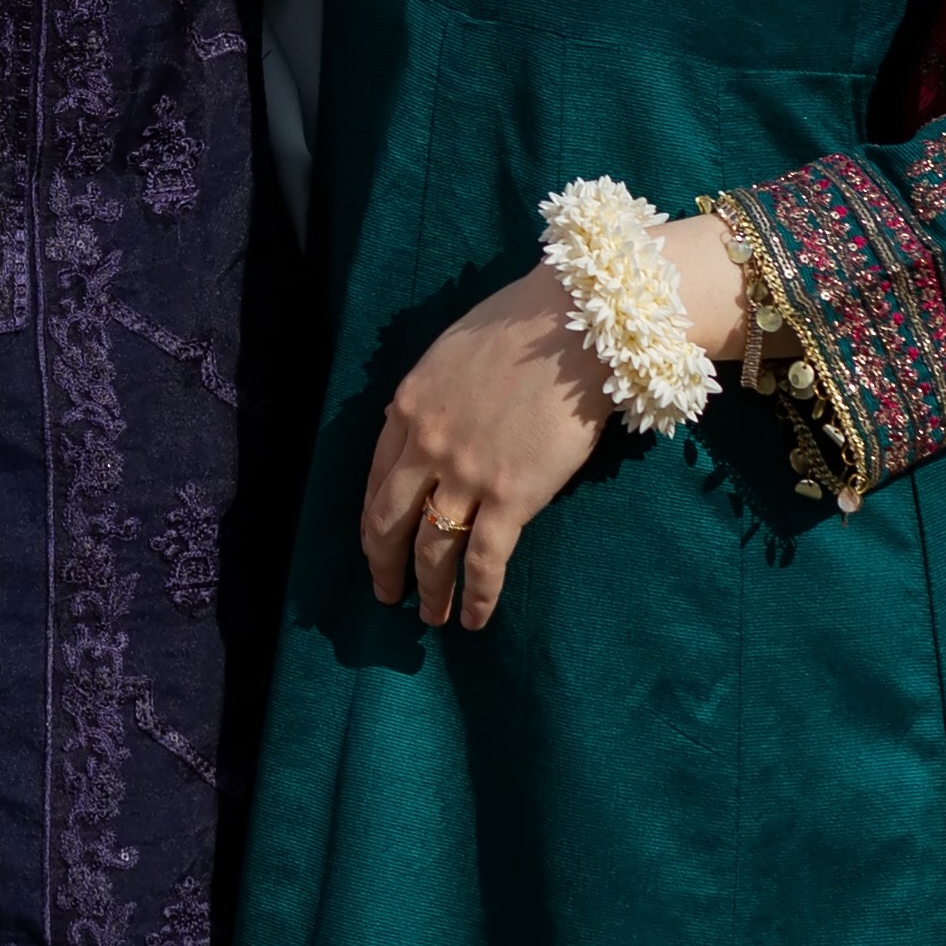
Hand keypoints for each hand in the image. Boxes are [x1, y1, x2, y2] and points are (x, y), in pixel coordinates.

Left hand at [358, 220, 739, 629]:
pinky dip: (477, 596)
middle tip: (385, 593)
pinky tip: (474, 620)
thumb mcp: (447, 357)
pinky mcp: (513, 497)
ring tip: (428, 617)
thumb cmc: (517, 327)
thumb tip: (419, 427)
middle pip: (389, 520)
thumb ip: (428, 399)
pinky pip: (485, 560)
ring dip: (427, 590)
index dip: (374, 519)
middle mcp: (425, 446)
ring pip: (432, 548)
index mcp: (406, 408)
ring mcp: (466, 475)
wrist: (570, 325)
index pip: (376, 478)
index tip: (376, 543)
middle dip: (383, 563)